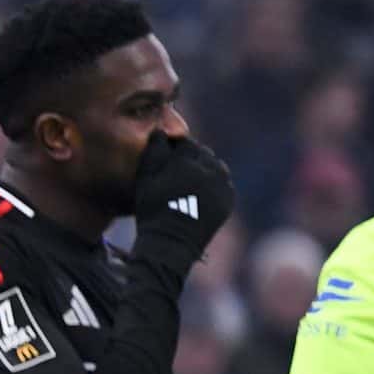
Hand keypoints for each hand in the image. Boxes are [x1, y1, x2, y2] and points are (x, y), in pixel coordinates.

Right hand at [131, 133, 234, 270]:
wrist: (171, 242)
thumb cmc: (152, 210)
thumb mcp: (145, 180)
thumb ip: (154, 151)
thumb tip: (160, 130)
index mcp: (188, 160)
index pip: (184, 143)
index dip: (174, 148)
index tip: (166, 156)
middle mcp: (210, 168)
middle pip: (202, 154)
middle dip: (191, 158)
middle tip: (177, 172)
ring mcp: (222, 184)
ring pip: (216, 167)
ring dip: (205, 170)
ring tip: (189, 184)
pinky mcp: (228, 199)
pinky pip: (223, 184)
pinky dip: (213, 186)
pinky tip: (199, 195)